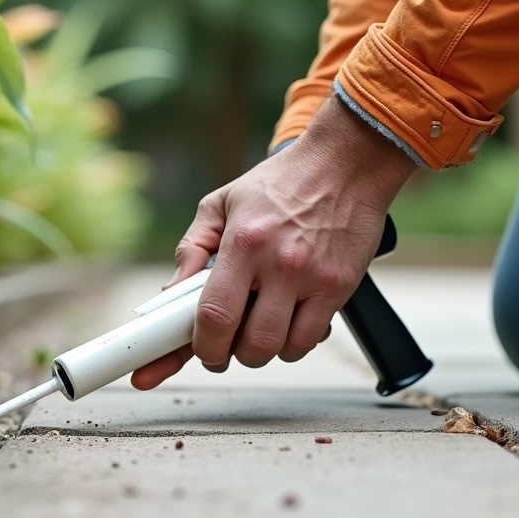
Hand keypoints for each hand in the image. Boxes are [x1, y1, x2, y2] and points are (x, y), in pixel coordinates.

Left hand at [131, 97, 415, 389]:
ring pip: (280, 349)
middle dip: (228, 354)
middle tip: (224, 344)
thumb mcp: (222, 203)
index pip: (214, 314)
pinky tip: (287, 323)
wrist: (347, 162)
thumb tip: (171, 294)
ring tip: (256, 326)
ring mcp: (313, 278)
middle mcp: (279, 264)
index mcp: (243, 242)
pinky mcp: (340, 287)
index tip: (186, 355)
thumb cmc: (281, 182)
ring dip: (261, 350)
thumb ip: (193, 248)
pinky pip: (310, 340)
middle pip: (248, 343)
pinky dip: (293, 343)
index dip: (197, 347)